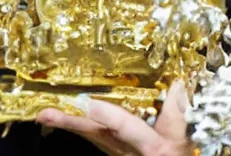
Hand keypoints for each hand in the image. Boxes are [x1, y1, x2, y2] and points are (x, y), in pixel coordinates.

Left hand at [36, 81, 191, 155]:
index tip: (89, 105)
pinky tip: (60, 118)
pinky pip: (93, 136)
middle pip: (97, 135)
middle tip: (45, 114)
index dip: (108, 117)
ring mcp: (118, 152)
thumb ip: (181, 109)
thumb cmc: (181, 152)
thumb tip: (180, 81)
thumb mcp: (186, 134)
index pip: (127, 129)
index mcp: (153, 146)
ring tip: (44, 113)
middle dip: (72, 122)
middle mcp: (128, 150)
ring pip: (90, 135)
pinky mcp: (113, 148)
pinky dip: (77, 126)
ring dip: (67, 124)